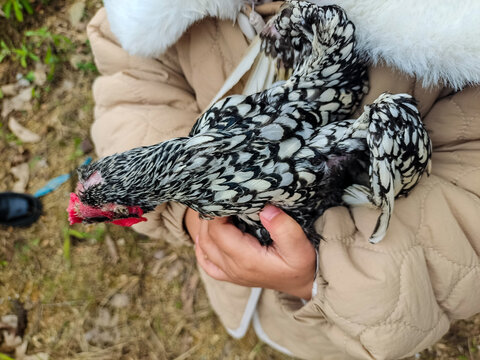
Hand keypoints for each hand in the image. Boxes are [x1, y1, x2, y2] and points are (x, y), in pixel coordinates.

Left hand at [184, 206, 315, 299]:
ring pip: (205, 248)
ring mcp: (231, 273)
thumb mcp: (300, 247)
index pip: (217, 231)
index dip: (215, 212)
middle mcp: (234, 268)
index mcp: (246, 259)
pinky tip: (204, 236)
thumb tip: (265, 209)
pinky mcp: (232, 275)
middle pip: (208, 237)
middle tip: (218, 197)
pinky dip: (202, 248)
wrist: (305, 284)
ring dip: (205, 227)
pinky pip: (208, 264)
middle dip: (209, 216)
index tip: (224, 195)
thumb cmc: (303, 265)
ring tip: (213, 209)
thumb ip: (284, 228)